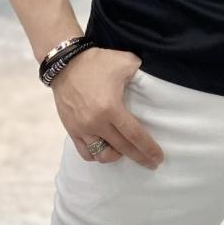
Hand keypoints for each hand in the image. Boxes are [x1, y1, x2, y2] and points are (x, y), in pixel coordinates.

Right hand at [50, 46, 163, 168]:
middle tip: (152, 163)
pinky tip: (106, 149)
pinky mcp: (72, 130)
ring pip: (102, 155)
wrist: (65, 64)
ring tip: (125, 150)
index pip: (134, 135)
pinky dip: (97, 155)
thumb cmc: (97, 62)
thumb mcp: (125, 61)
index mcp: (111, 108)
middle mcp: (96, 123)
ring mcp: (82, 129)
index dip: (148, 148)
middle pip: (122, 148)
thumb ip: (141, 73)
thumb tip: (151, 81)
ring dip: (116, 156)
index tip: (158, 158)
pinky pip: (85, 152)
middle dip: (139, 157)